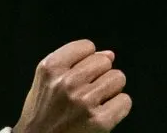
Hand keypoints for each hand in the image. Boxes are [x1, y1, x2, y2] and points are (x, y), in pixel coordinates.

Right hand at [12, 39, 131, 132]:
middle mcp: (66, 82)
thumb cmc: (42, 113)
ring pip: (117, 78)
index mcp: (50, 67)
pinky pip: (124, 101)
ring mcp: (84, 102)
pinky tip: (104, 113)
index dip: (87, 59)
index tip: (82, 73)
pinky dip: (118, 107)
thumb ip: (73, 63)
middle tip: (89, 90)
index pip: (87, 47)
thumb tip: (109, 54)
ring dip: (111, 89)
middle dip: (100, 74)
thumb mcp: (47, 81)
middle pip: (104, 61)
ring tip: (97, 101)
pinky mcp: (99, 121)